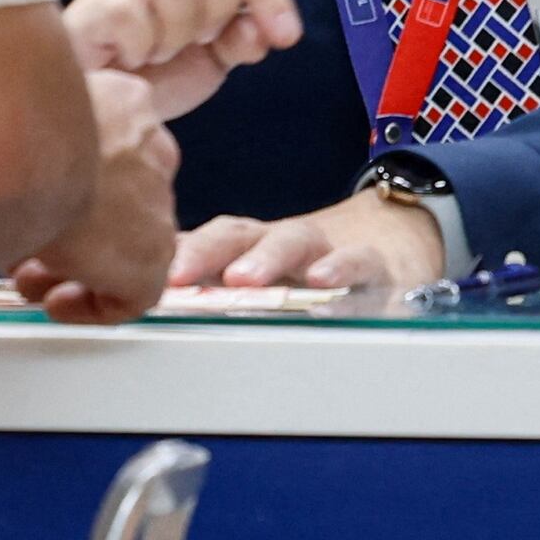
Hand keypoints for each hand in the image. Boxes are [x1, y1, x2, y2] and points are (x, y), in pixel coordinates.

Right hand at [3, 77, 182, 324]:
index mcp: (127, 105)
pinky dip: (93, 304)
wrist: (24, 152)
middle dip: (71, 233)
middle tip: (23, 252)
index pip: (112, 152)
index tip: (37, 207)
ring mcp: (157, 204)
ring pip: (120, 245)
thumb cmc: (7, 125)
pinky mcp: (152, 257)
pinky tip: (57, 303)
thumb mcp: (19, 114)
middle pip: (115, 203)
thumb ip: (27, 133)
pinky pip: (131, 293)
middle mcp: (152, 150)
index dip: (69, 190)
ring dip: (75, 269)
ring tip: (29, 282)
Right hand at [60, 0, 305, 121]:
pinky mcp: (92, 7)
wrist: (103, 114)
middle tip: (199, 41)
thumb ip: (243, 37)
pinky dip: (144, 46)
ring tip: (160, 52)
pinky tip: (133, 59)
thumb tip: (264, 29)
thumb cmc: (154, 76)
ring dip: (178, 33)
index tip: (287, 36)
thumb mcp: (214, 56)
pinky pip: (135, 14)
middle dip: (219, 10)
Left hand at [166, 186, 445, 298]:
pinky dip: (340, 270)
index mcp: (252, 245)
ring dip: (265, 258)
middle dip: (205, 254)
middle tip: (178, 276)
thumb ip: (218, 288)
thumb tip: (149, 303)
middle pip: (240, 235)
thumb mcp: (267, 275)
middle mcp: (283, 241)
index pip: (208, 240)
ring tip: (243, 280)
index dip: (176, 255)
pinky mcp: (374, 264)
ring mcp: (327, 249)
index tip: (144, 276)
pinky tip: (324, 283)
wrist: (395, 242)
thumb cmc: (315, 267)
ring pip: (293, 242)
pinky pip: (357, 263)